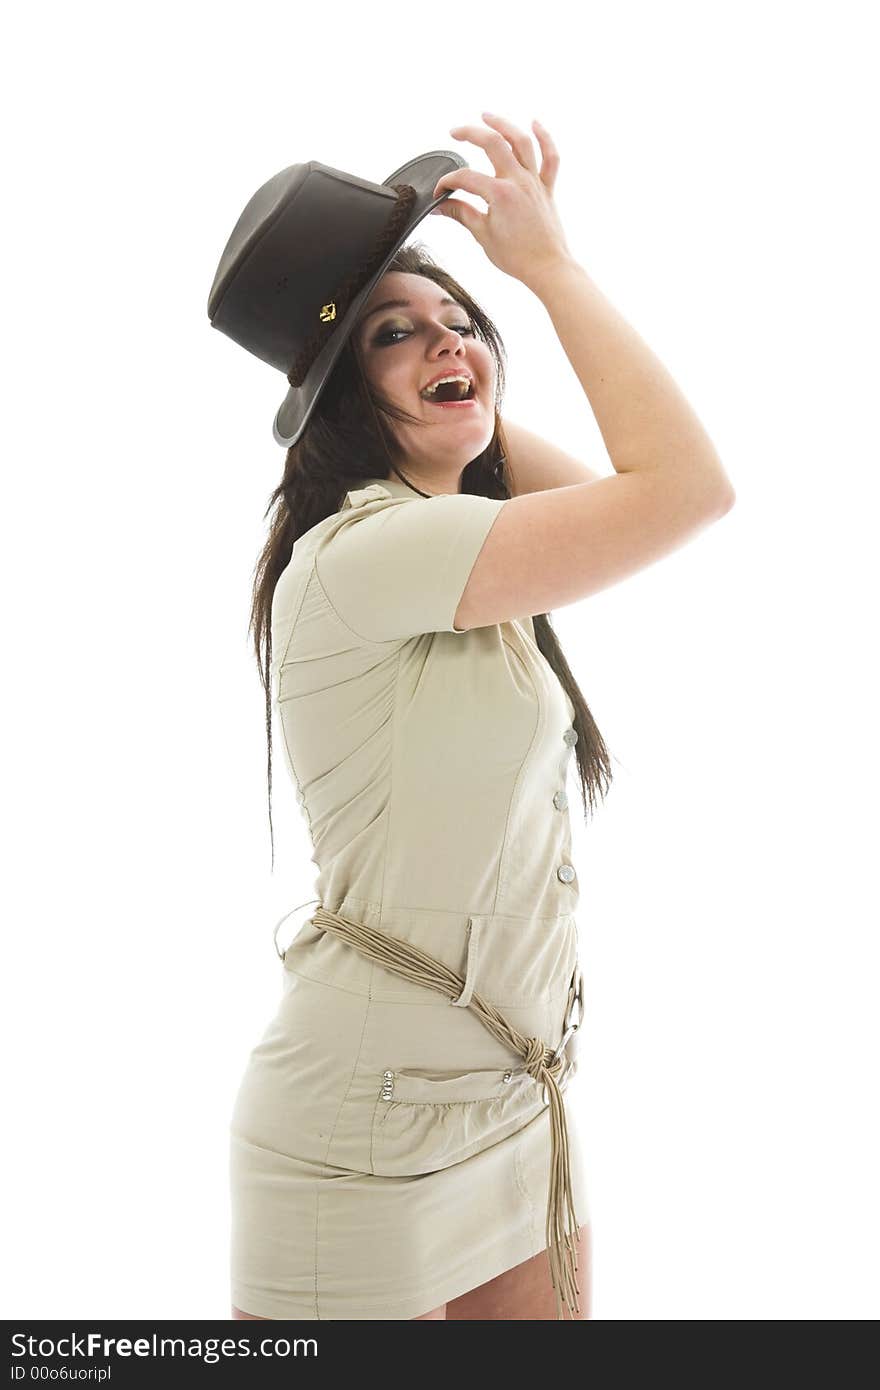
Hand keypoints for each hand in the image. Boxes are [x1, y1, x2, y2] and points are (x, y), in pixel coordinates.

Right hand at [429, 113, 574, 289]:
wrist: (548, 269)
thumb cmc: (517, 257)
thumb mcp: (482, 235)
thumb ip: (461, 214)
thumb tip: (440, 206)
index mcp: (500, 194)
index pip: (466, 178)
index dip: (447, 182)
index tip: (439, 193)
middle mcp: (518, 182)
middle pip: (493, 144)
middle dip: (471, 133)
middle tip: (455, 132)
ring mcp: (535, 183)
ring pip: (521, 142)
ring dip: (504, 124)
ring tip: (487, 116)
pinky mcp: (547, 189)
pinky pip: (550, 157)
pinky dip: (545, 138)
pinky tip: (534, 123)